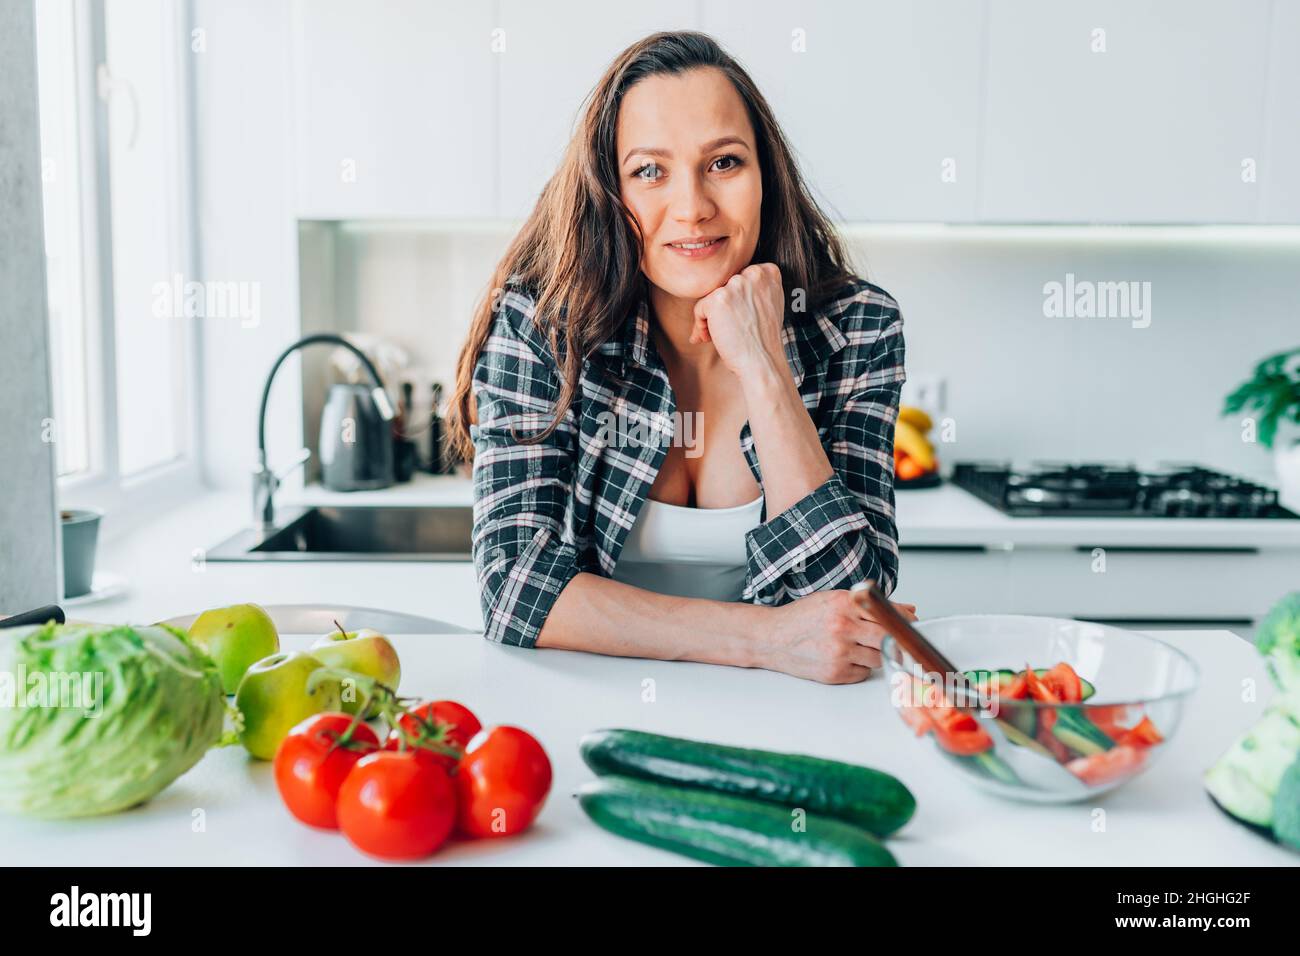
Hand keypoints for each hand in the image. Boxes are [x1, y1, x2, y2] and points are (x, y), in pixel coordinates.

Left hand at [690, 263, 786, 377]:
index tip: (738, 319)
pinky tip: (709, 339)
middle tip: (726, 329)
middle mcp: (753, 273)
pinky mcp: (719, 298)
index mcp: (768, 272)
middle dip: (720, 309)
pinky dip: (700, 325)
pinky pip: (699, 308)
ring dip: (708, 319)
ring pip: (710, 297)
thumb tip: (726, 288)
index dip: (734, 300)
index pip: (737, 279)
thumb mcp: (769, 304)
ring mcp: (736, 285)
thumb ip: (754, 289)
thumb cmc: (763, 339)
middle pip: (723, 286)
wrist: (763, 361)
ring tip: (716, 337)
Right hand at [759, 590, 917, 684]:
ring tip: (857, 646)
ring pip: (879, 657)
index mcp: (844, 603)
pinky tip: (844, 658)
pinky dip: (860, 667)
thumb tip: (907, 610)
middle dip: (895, 640)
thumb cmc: (801, 618)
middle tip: (895, 640)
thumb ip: (869, 604)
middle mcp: (843, 626)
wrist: (772, 638)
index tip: (912, 623)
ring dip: (875, 654)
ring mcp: (839, 651)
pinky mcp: (835, 672)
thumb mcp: (833, 600)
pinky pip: (864, 673)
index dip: (904, 620)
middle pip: (888, 637)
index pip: (887, 612)